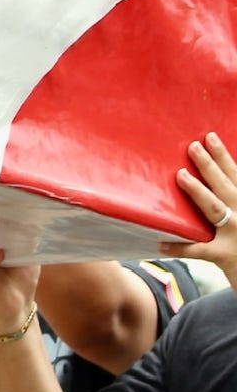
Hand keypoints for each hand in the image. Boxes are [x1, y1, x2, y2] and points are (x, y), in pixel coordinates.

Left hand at [159, 133, 236, 275]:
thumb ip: (229, 198)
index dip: (223, 156)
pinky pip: (198, 250)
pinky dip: (180, 248)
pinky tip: (162, 244)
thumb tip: (210, 177)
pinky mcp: (225, 255)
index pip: (235, 175)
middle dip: (209, 165)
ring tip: (180, 175)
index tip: (209, 136)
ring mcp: (235, 235)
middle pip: (225, 185)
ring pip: (214, 209)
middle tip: (193, 145)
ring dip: (198, 191)